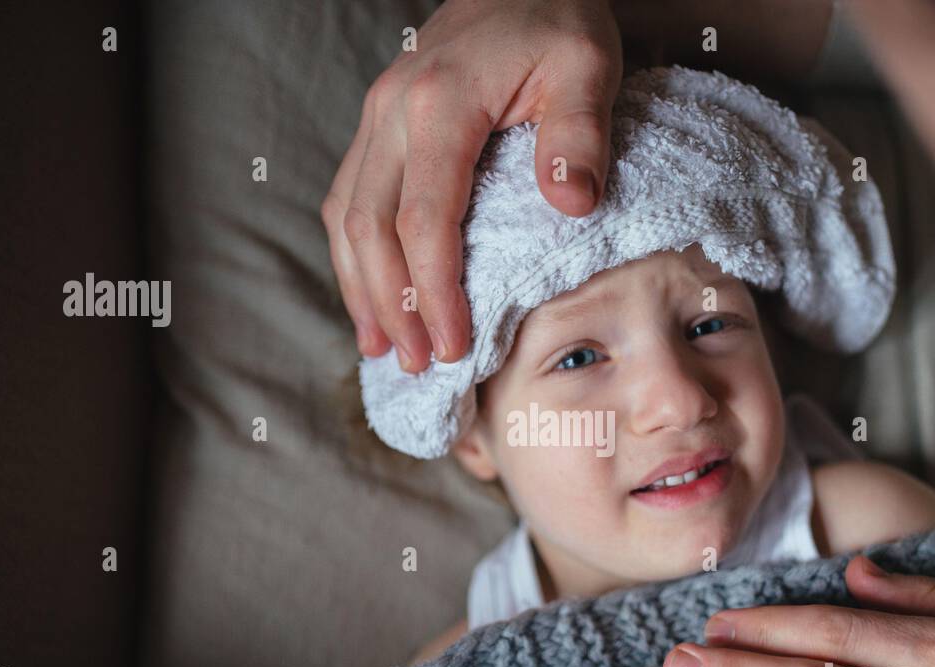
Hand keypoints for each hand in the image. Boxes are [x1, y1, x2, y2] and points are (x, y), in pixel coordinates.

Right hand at [322, 0, 621, 371]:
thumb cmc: (557, 18)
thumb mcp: (588, 64)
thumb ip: (579, 134)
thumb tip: (571, 206)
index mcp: (440, 103)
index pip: (424, 220)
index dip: (434, 292)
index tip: (454, 346)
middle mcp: (391, 110)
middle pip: (370, 229)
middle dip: (391, 306)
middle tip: (417, 364)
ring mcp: (376, 116)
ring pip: (346, 217)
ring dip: (361, 288)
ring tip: (382, 349)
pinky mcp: (378, 124)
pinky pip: (348, 198)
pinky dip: (353, 255)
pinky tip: (371, 295)